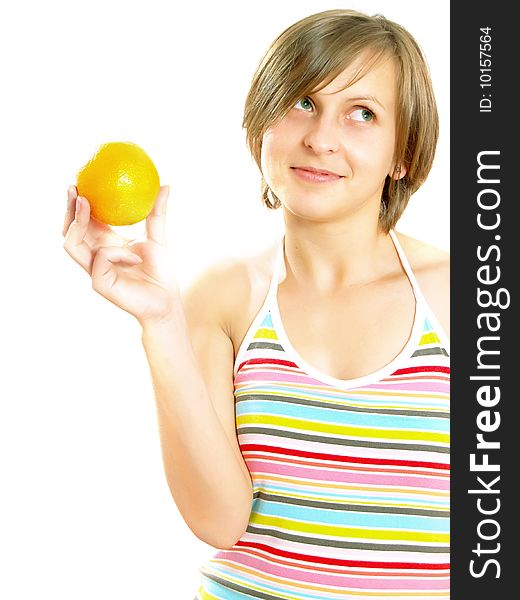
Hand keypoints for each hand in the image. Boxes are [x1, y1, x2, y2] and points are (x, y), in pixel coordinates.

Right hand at [62, 185, 179, 325]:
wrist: (166, 302)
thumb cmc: (160, 273)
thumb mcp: (158, 238)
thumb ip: (157, 214)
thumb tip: (165, 185)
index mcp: (105, 245)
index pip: (84, 222)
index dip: (78, 203)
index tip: (80, 181)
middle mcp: (95, 257)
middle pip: (70, 232)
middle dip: (68, 209)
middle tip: (75, 189)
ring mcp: (94, 271)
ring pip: (72, 245)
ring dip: (77, 223)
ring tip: (86, 204)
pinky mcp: (99, 284)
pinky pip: (100, 259)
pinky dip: (116, 252)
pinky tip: (135, 257)